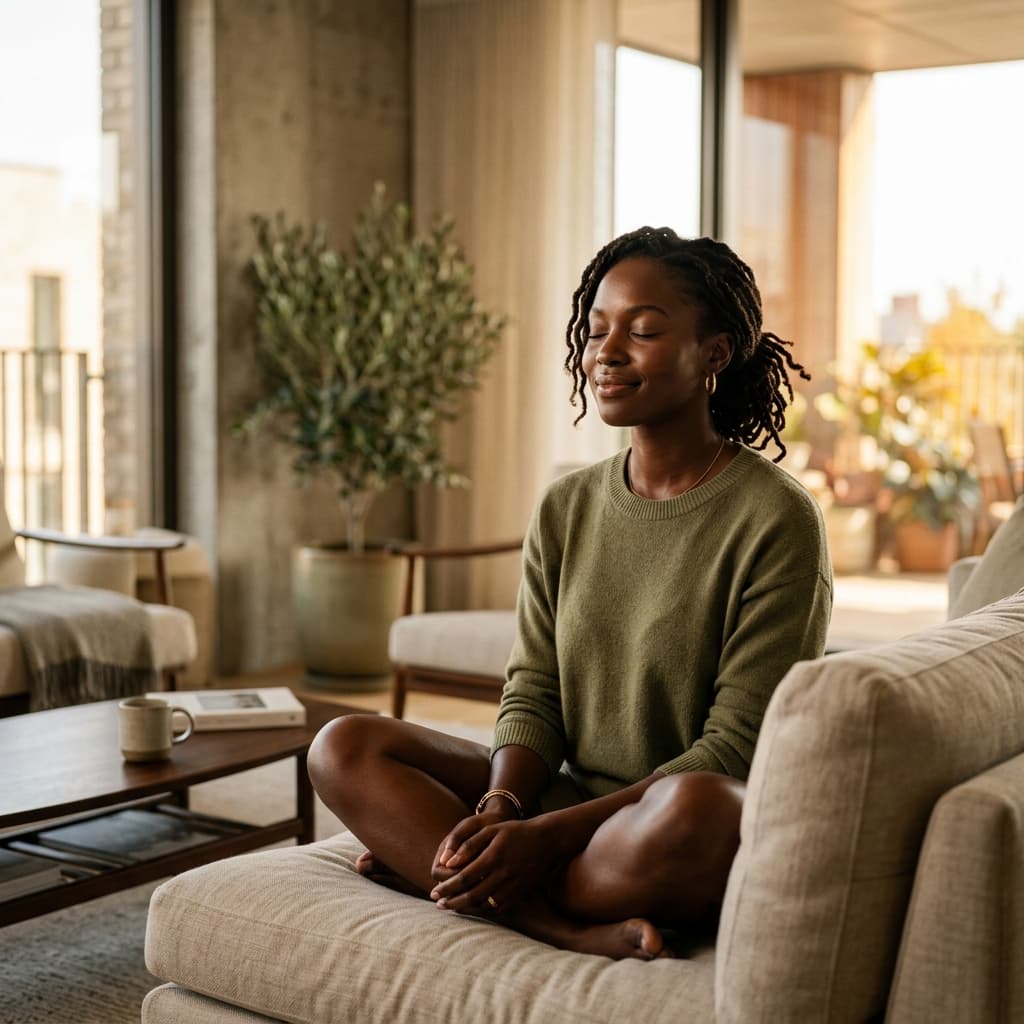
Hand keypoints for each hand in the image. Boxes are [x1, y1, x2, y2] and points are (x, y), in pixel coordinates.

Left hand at [430, 814, 559, 915]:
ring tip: (450, 907)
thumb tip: (448, 862)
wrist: (547, 841)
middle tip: (438, 904)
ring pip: (484, 905)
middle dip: (452, 902)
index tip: (434, 892)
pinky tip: (471, 908)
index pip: (464, 878)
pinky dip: (481, 911)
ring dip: (465, 908)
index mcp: (494, 857)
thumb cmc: (515, 832)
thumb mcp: (491, 830)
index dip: (447, 887)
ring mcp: (512, 887)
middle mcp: (503, 875)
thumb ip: (469, 845)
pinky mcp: (519, 894)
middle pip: (472, 896)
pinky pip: (497, 908)